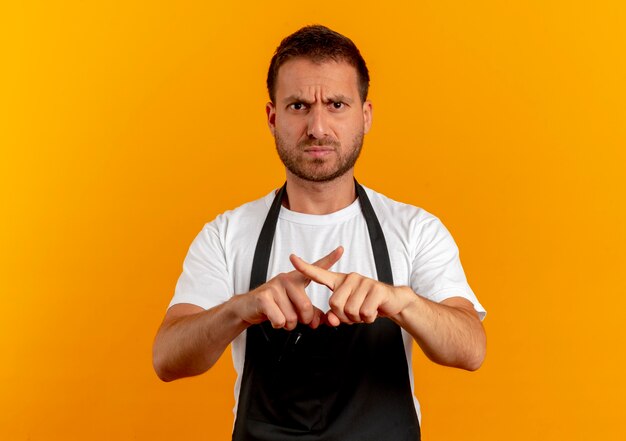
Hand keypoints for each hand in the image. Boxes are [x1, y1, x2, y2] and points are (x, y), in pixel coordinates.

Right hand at [239, 247, 343, 329]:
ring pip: (292, 317)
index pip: (315, 268)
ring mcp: (275, 286)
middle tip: (293, 318)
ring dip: (288, 324)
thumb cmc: (274, 305)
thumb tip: (320, 321)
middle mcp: (287, 279)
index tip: (341, 249)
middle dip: (301, 321)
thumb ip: (311, 313)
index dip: (329, 259)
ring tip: (280, 316)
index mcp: (297, 279)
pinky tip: (272, 318)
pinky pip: (280, 319)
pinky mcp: (264, 296)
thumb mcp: (294, 307)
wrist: (248, 308)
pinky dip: (277, 324)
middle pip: (306, 308)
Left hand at [290, 254, 413, 326]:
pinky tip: (374, 311)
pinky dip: (369, 318)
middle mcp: (350, 278)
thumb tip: (330, 320)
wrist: (392, 302)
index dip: (304, 267)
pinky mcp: (376, 288)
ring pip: (350, 310)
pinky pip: (365, 312)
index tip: (292, 258)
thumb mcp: (347, 312)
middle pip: (334, 304)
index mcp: (340, 281)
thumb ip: (335, 316)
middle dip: (344, 316)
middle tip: (355, 313)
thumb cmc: (365, 305)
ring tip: (365, 310)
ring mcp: (363, 281)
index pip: (319, 273)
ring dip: (358, 318)